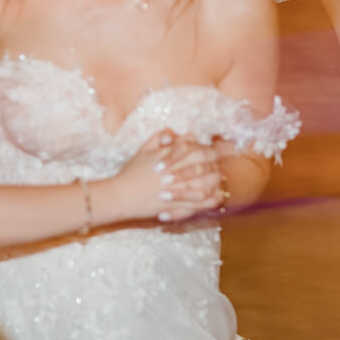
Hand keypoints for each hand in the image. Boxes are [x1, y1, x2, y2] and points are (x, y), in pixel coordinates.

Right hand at [108, 131, 228, 223]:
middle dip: (213, 165)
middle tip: (217, 165)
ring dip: (214, 182)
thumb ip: (159, 138)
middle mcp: (174, 172)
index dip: (206, 149)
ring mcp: (176, 190)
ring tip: (219, 180)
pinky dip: (210, 201)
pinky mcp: (175, 206)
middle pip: (203, 166)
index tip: (210, 151)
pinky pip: (198, 204)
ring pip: (204, 184)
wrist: (121, 195)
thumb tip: (175, 133)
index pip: (195, 149)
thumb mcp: (143, 150)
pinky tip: (217, 197)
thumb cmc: (131, 172)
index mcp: (168, 156)